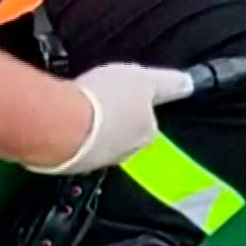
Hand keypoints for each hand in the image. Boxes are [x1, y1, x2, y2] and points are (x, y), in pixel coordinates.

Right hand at [29, 63, 191, 174]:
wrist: (58, 125)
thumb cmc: (105, 102)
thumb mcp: (145, 80)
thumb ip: (169, 84)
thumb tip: (189, 84)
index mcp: (145, 135)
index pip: (150, 124)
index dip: (140, 109)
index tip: (129, 97)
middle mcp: (121, 154)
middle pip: (122, 137)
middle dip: (113, 121)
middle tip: (101, 101)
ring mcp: (91, 161)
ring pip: (94, 143)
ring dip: (87, 129)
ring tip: (76, 107)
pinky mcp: (62, 164)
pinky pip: (67, 147)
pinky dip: (63, 135)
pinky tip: (56, 119)